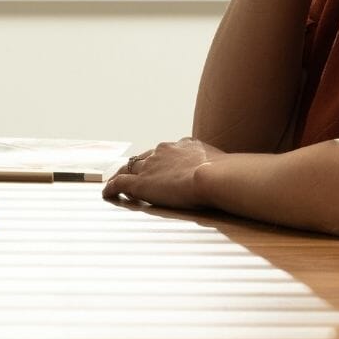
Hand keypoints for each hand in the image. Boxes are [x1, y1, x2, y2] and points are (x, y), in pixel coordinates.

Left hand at [102, 139, 221, 209]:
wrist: (214, 176)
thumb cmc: (226, 173)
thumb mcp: (224, 164)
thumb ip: (220, 166)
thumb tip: (232, 173)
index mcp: (184, 144)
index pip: (168, 150)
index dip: (162, 159)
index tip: (163, 167)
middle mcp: (164, 150)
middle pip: (146, 156)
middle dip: (140, 164)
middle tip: (135, 173)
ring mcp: (151, 166)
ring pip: (129, 167)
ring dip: (122, 174)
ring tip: (115, 182)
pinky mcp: (141, 183)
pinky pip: (119, 183)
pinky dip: (111, 188)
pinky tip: (106, 194)